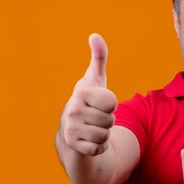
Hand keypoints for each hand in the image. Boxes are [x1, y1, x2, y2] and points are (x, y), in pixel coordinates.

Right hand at [59, 33, 118, 155]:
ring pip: (106, 135)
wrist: (71, 130)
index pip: (112, 102)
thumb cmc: (89, 101)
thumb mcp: (95, 80)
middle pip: (111, 120)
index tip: (100, 103)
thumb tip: (95, 35)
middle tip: (96, 117)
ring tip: (92, 128)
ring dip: (104, 134)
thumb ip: (98, 58)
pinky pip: (100, 148)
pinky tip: (89, 140)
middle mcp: (73, 110)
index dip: (111, 104)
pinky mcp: (74, 146)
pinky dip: (99, 146)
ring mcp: (71, 129)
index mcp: (81, 92)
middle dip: (108, 120)